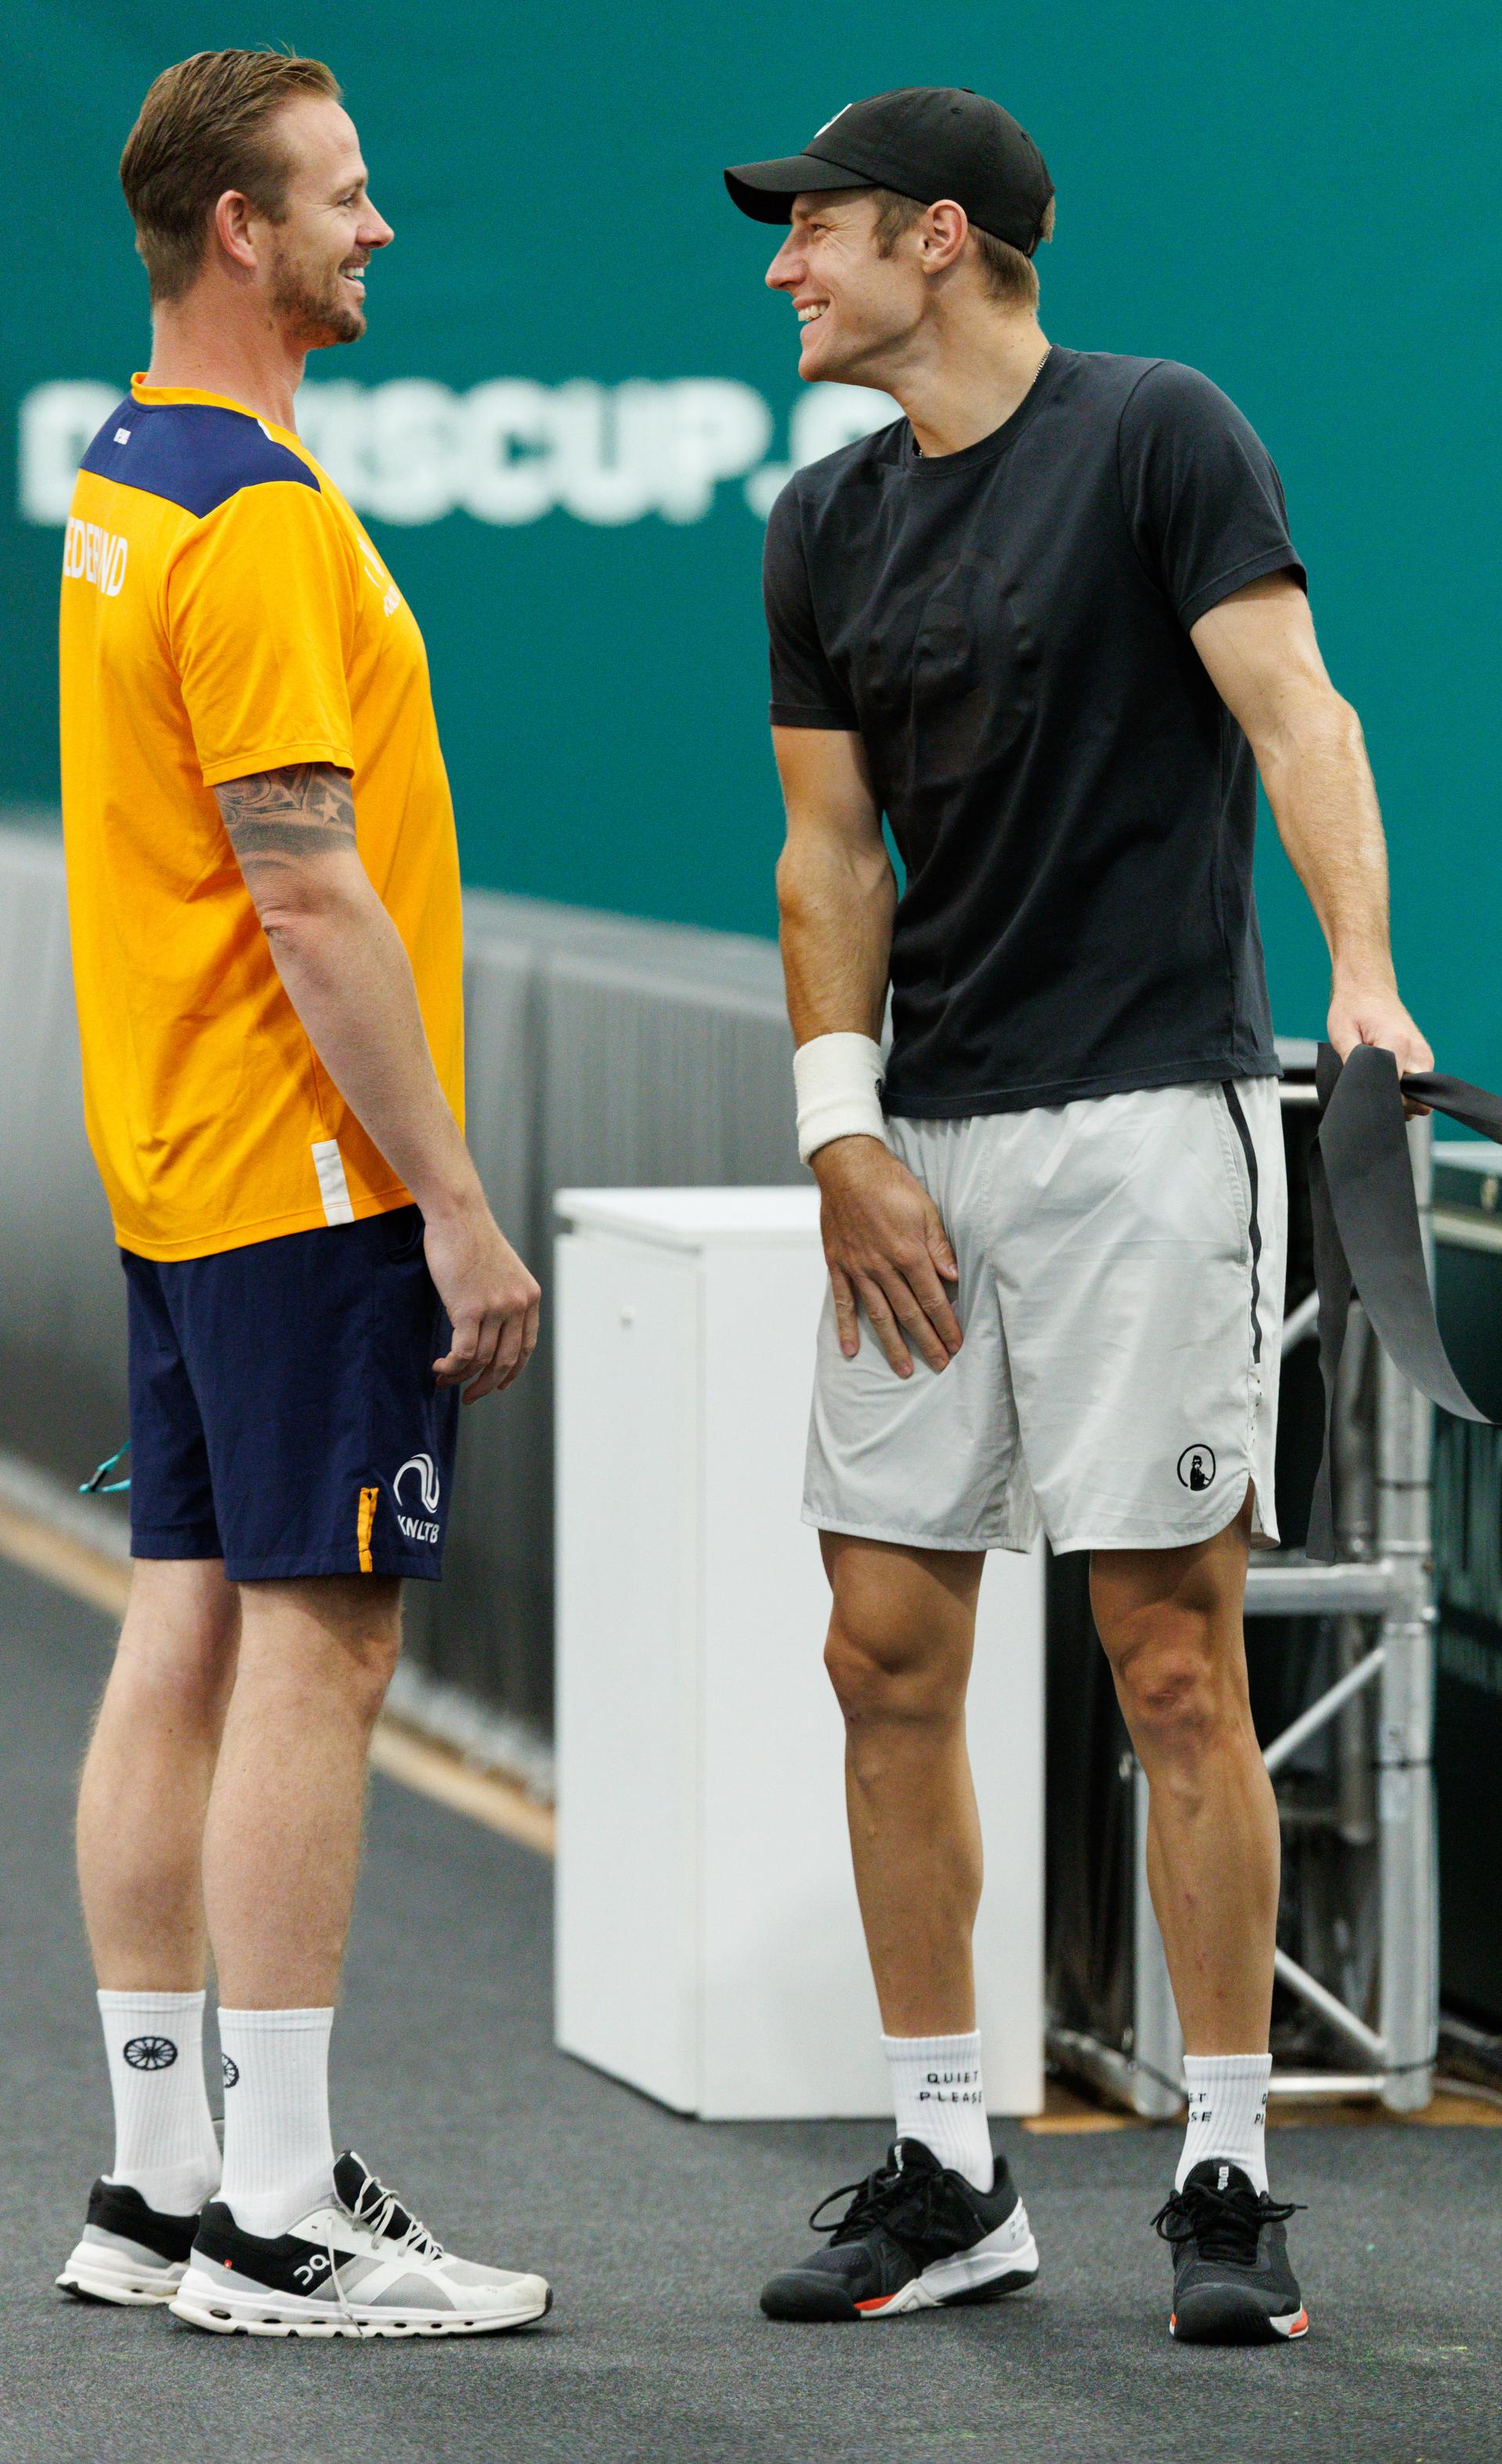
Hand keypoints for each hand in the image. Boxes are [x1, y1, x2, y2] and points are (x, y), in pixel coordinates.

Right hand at [423, 1192, 540, 1401]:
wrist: (458, 1215)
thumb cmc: (470, 1239)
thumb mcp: (499, 1270)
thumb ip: (500, 1298)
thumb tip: (487, 1328)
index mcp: (529, 1297)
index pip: (526, 1347)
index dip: (512, 1371)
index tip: (498, 1384)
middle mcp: (518, 1305)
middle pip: (507, 1361)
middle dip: (487, 1385)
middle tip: (469, 1396)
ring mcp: (496, 1308)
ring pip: (481, 1360)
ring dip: (460, 1377)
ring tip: (443, 1379)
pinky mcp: (470, 1309)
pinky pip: (464, 1353)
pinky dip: (451, 1366)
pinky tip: (439, 1366)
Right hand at [812, 1135, 961, 1377]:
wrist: (847, 1167)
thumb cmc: (890, 1183)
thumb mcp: (925, 1208)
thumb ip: (938, 1245)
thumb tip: (952, 1277)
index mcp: (909, 1252)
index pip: (933, 1298)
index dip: (945, 1323)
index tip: (955, 1344)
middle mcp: (883, 1267)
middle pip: (909, 1313)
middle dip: (926, 1341)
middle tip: (939, 1364)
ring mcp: (858, 1268)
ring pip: (878, 1315)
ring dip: (893, 1344)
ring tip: (904, 1369)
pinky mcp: (839, 1265)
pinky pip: (843, 1302)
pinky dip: (845, 1328)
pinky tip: (851, 1350)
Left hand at [1328, 982, 1434, 1114]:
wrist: (1368, 988)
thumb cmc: (1352, 1009)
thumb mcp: (1342, 1035)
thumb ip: (1353, 1065)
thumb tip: (1361, 1092)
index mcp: (1397, 1043)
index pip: (1399, 1092)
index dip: (1382, 1102)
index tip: (1367, 1098)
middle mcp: (1417, 1051)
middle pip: (1415, 1099)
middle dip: (1395, 1104)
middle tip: (1371, 1092)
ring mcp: (1424, 1054)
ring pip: (1419, 1094)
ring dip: (1400, 1097)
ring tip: (1377, 1081)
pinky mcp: (1424, 1056)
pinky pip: (1419, 1083)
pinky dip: (1404, 1087)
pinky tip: (1386, 1077)